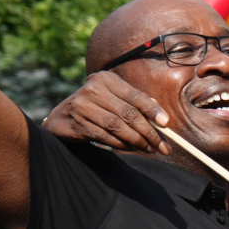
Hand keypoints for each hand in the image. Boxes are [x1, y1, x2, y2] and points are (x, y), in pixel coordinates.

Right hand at [44, 70, 171, 154]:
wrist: (62, 117)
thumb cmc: (97, 107)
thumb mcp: (114, 99)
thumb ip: (135, 104)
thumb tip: (161, 119)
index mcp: (107, 79)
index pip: (135, 96)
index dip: (152, 111)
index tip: (166, 124)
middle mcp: (93, 89)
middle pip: (128, 113)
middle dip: (149, 132)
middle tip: (162, 146)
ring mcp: (83, 106)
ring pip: (117, 126)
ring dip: (137, 141)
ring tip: (150, 149)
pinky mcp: (77, 123)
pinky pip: (105, 136)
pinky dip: (121, 144)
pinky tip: (131, 149)